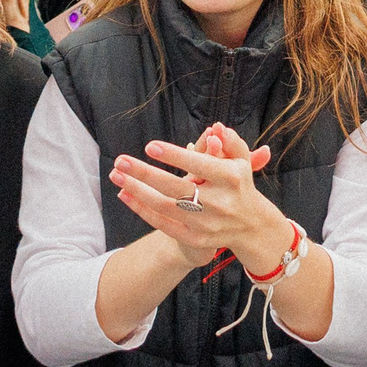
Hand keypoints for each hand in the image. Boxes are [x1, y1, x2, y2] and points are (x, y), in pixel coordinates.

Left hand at [112, 123, 276, 268]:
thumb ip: (231, 142)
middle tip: (120, 160)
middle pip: (176, 187)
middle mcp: (219, 202)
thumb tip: (217, 128)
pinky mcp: (195, 239)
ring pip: (165, 206)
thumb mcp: (241, 161)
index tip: (150, 146)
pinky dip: (142, 210)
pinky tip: (124, 195)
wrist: (250, 226)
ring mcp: (206, 223)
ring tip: (116, 175)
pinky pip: (163, 224)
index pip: (200, 164)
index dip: (175, 156)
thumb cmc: (239, 184)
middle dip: (145, 174)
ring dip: (137, 191)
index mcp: (231, 179)